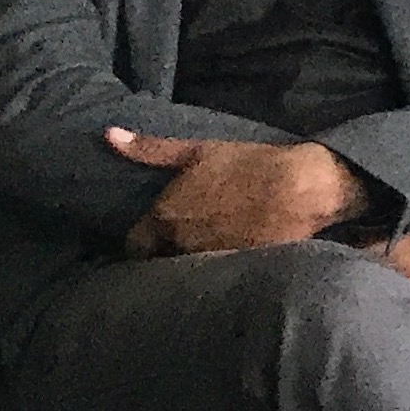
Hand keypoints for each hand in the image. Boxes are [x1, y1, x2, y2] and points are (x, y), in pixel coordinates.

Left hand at [109, 128, 365, 254]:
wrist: (302, 187)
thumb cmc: (248, 164)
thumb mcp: (197, 151)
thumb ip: (149, 149)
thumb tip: (108, 135)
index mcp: (164, 217)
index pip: (136, 245)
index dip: (144, 242)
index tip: (155, 237)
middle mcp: (181, 244)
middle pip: (162, 259)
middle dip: (169, 251)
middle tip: (186, 239)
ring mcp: (210, 259)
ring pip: (189, 268)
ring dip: (193, 260)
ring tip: (210, 246)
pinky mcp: (237, 270)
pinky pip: (217, 275)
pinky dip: (220, 269)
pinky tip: (232, 254)